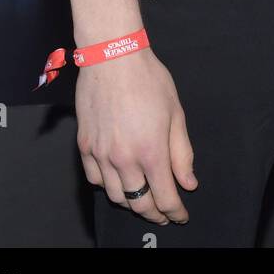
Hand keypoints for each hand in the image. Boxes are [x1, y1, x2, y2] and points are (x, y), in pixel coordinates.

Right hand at [76, 47, 196, 224]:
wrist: (113, 57)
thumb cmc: (148, 79)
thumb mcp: (175, 113)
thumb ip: (181, 152)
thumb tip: (188, 183)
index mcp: (151, 151)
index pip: (165, 198)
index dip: (175, 212)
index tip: (180, 216)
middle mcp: (124, 158)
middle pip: (139, 203)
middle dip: (154, 214)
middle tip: (163, 214)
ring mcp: (101, 154)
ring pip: (115, 195)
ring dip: (131, 203)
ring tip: (142, 198)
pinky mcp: (85, 145)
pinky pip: (94, 179)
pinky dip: (107, 186)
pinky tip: (117, 181)